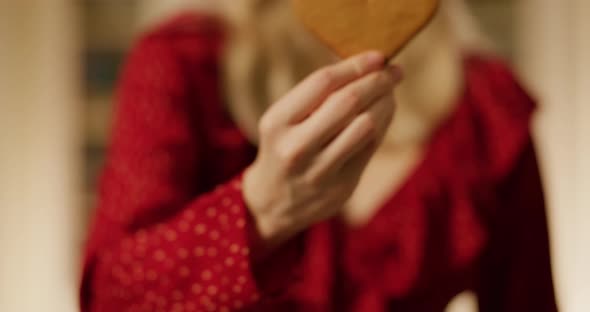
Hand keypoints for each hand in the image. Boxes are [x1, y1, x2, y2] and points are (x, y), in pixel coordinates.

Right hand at [243, 51, 401, 249]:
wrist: (271, 203)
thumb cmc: (283, 148)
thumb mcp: (282, 120)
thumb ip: (315, 97)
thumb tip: (364, 67)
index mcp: (277, 122)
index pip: (322, 82)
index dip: (355, 65)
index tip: (377, 56)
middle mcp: (296, 147)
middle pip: (348, 101)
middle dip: (378, 81)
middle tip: (394, 71)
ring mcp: (319, 170)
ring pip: (366, 125)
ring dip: (386, 102)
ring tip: (390, 92)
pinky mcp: (341, 186)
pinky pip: (371, 146)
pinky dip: (382, 124)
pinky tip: (384, 114)